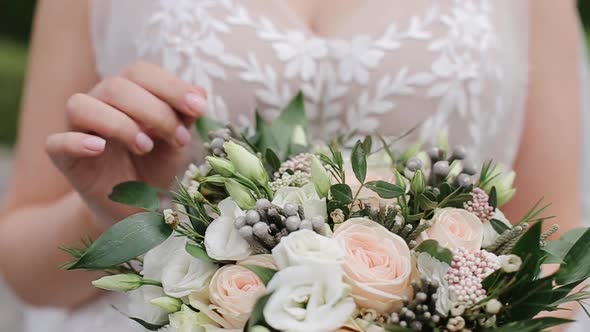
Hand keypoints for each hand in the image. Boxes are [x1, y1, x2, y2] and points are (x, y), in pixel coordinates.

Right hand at [45, 62, 207, 225]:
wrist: (137, 207)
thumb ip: (185, 116)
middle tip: (179, 139)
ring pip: (81, 105)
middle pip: (116, 86)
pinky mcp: (64, 159)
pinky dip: (76, 142)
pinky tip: (99, 148)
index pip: (141, 72)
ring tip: (145, 146)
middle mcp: (100, 103)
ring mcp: (78, 129)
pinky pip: (56, 143)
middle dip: (155, 111)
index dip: (171, 86)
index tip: (198, 108)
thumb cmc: (155, 165)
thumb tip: (200, 93)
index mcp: (128, 92)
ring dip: (119, 124)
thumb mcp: (176, 141)